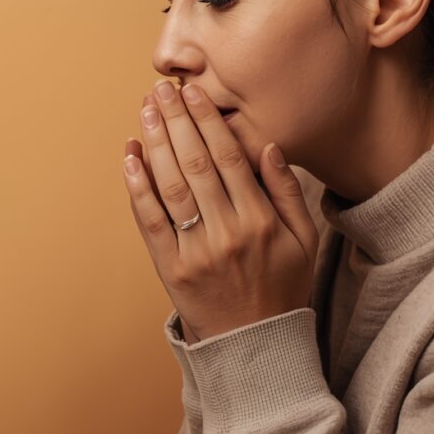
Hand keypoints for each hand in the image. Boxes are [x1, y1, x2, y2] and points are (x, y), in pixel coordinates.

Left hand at [122, 81, 318, 342]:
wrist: (253, 344)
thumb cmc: (280, 286)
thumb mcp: (303, 239)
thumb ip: (286, 191)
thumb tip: (266, 145)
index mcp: (261, 220)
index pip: (229, 156)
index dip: (208, 120)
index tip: (193, 92)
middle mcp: (228, 231)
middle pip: (196, 163)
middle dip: (176, 121)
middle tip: (161, 89)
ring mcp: (196, 250)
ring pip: (171, 186)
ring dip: (155, 144)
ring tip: (145, 111)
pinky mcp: (170, 267)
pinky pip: (150, 221)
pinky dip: (137, 187)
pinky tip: (129, 157)